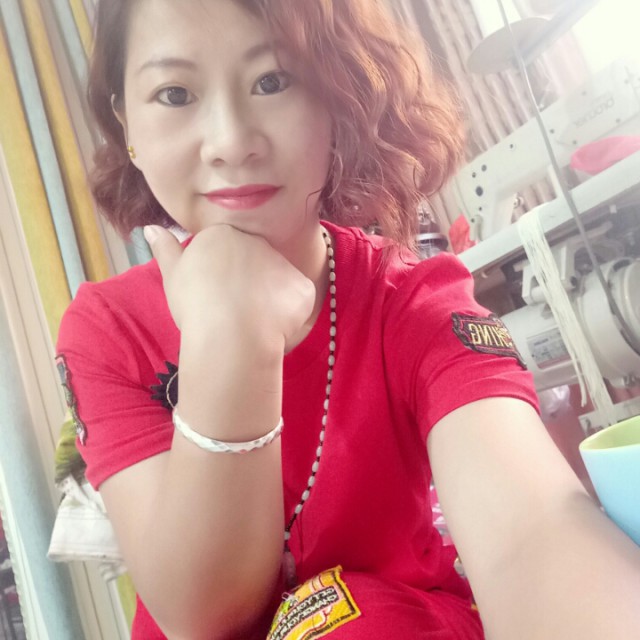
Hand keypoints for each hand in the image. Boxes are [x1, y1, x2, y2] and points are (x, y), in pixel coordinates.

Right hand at [143, 224, 315, 352]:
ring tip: (252, 322)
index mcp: (223, 235)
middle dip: (246, 283)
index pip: (225, 251)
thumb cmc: (196, 306)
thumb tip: (150, 228)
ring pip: (276, 280)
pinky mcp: (302, 286)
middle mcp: (256, 241)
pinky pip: (296, 299)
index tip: (213, 296)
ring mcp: (282, 263)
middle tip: (233, 310)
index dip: (220, 277)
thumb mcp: (172, 276)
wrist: (231, 335)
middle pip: (253, 261)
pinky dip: (288, 314)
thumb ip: (166, 250)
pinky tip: (271, 328)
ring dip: (267, 298)